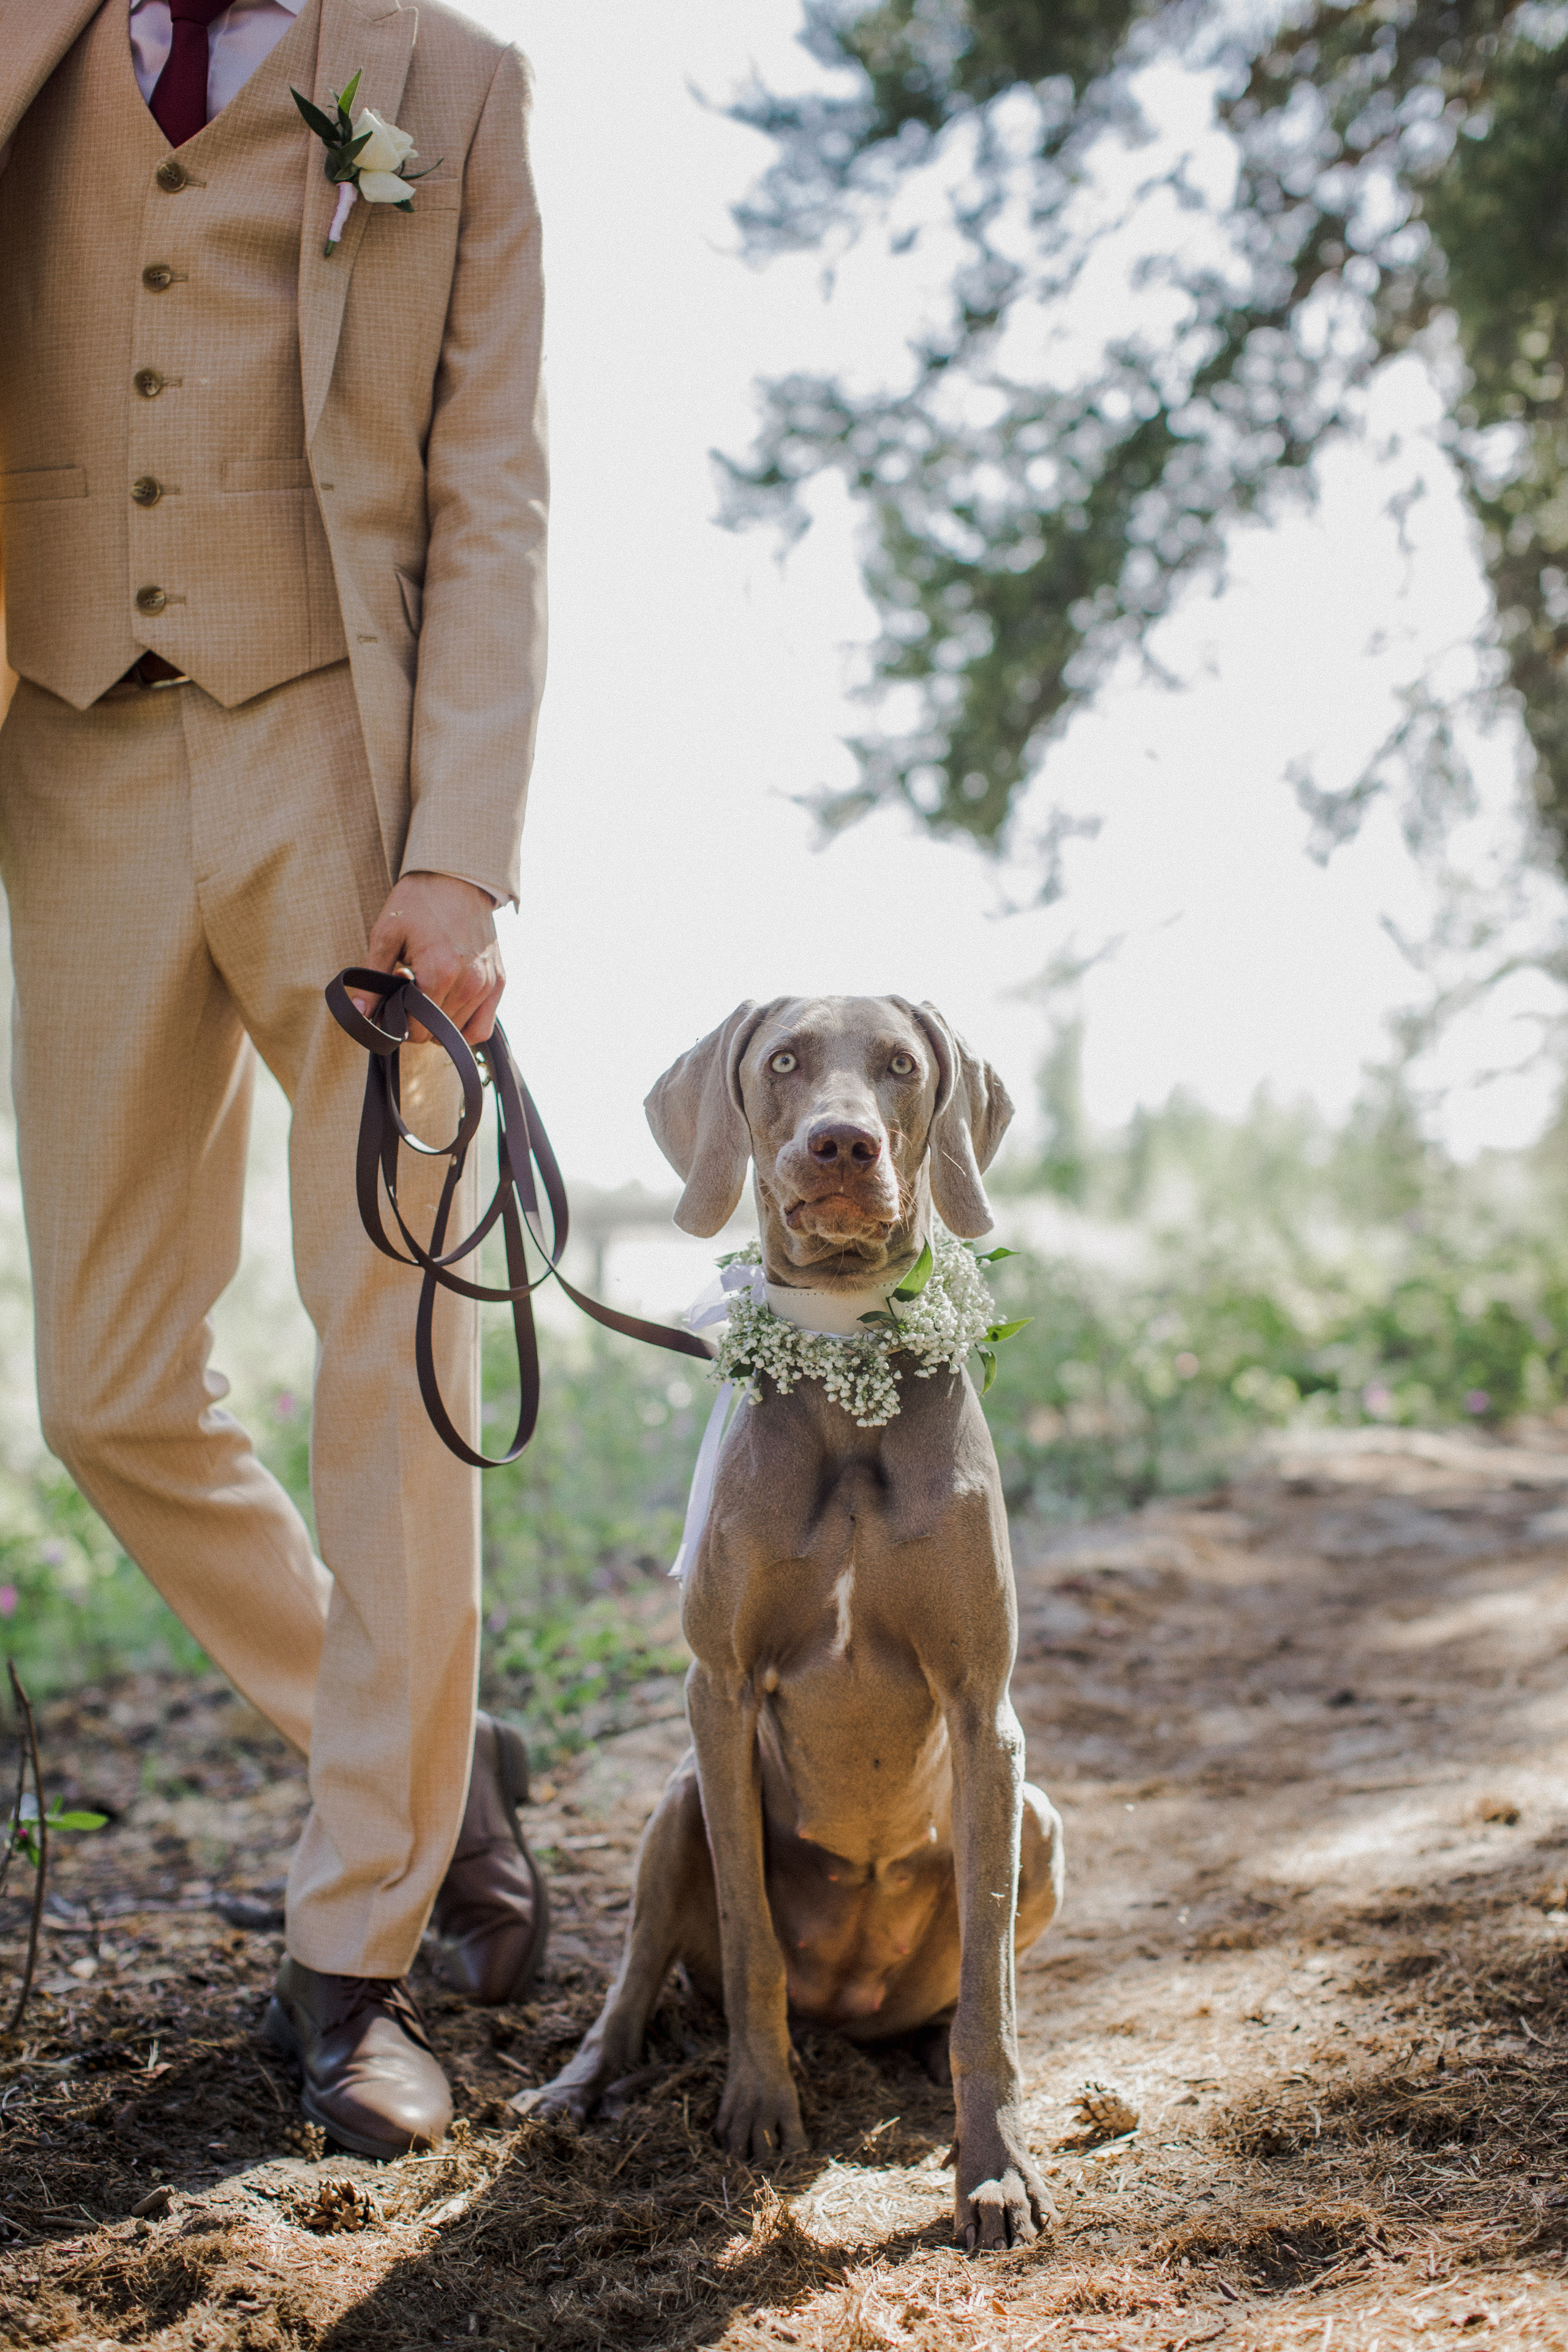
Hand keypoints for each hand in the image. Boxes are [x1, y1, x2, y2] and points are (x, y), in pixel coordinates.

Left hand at [353, 872, 504, 1044]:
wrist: (455, 878)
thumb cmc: (418, 903)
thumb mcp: (386, 936)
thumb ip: (372, 980)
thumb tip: (359, 1015)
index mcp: (439, 973)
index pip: (415, 1029)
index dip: (397, 1020)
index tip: (394, 995)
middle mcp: (469, 983)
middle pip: (435, 1034)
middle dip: (416, 1019)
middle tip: (410, 987)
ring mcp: (487, 985)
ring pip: (457, 1034)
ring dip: (438, 1020)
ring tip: (430, 988)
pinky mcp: (499, 982)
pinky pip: (482, 1027)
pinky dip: (463, 1028)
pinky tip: (449, 1009)